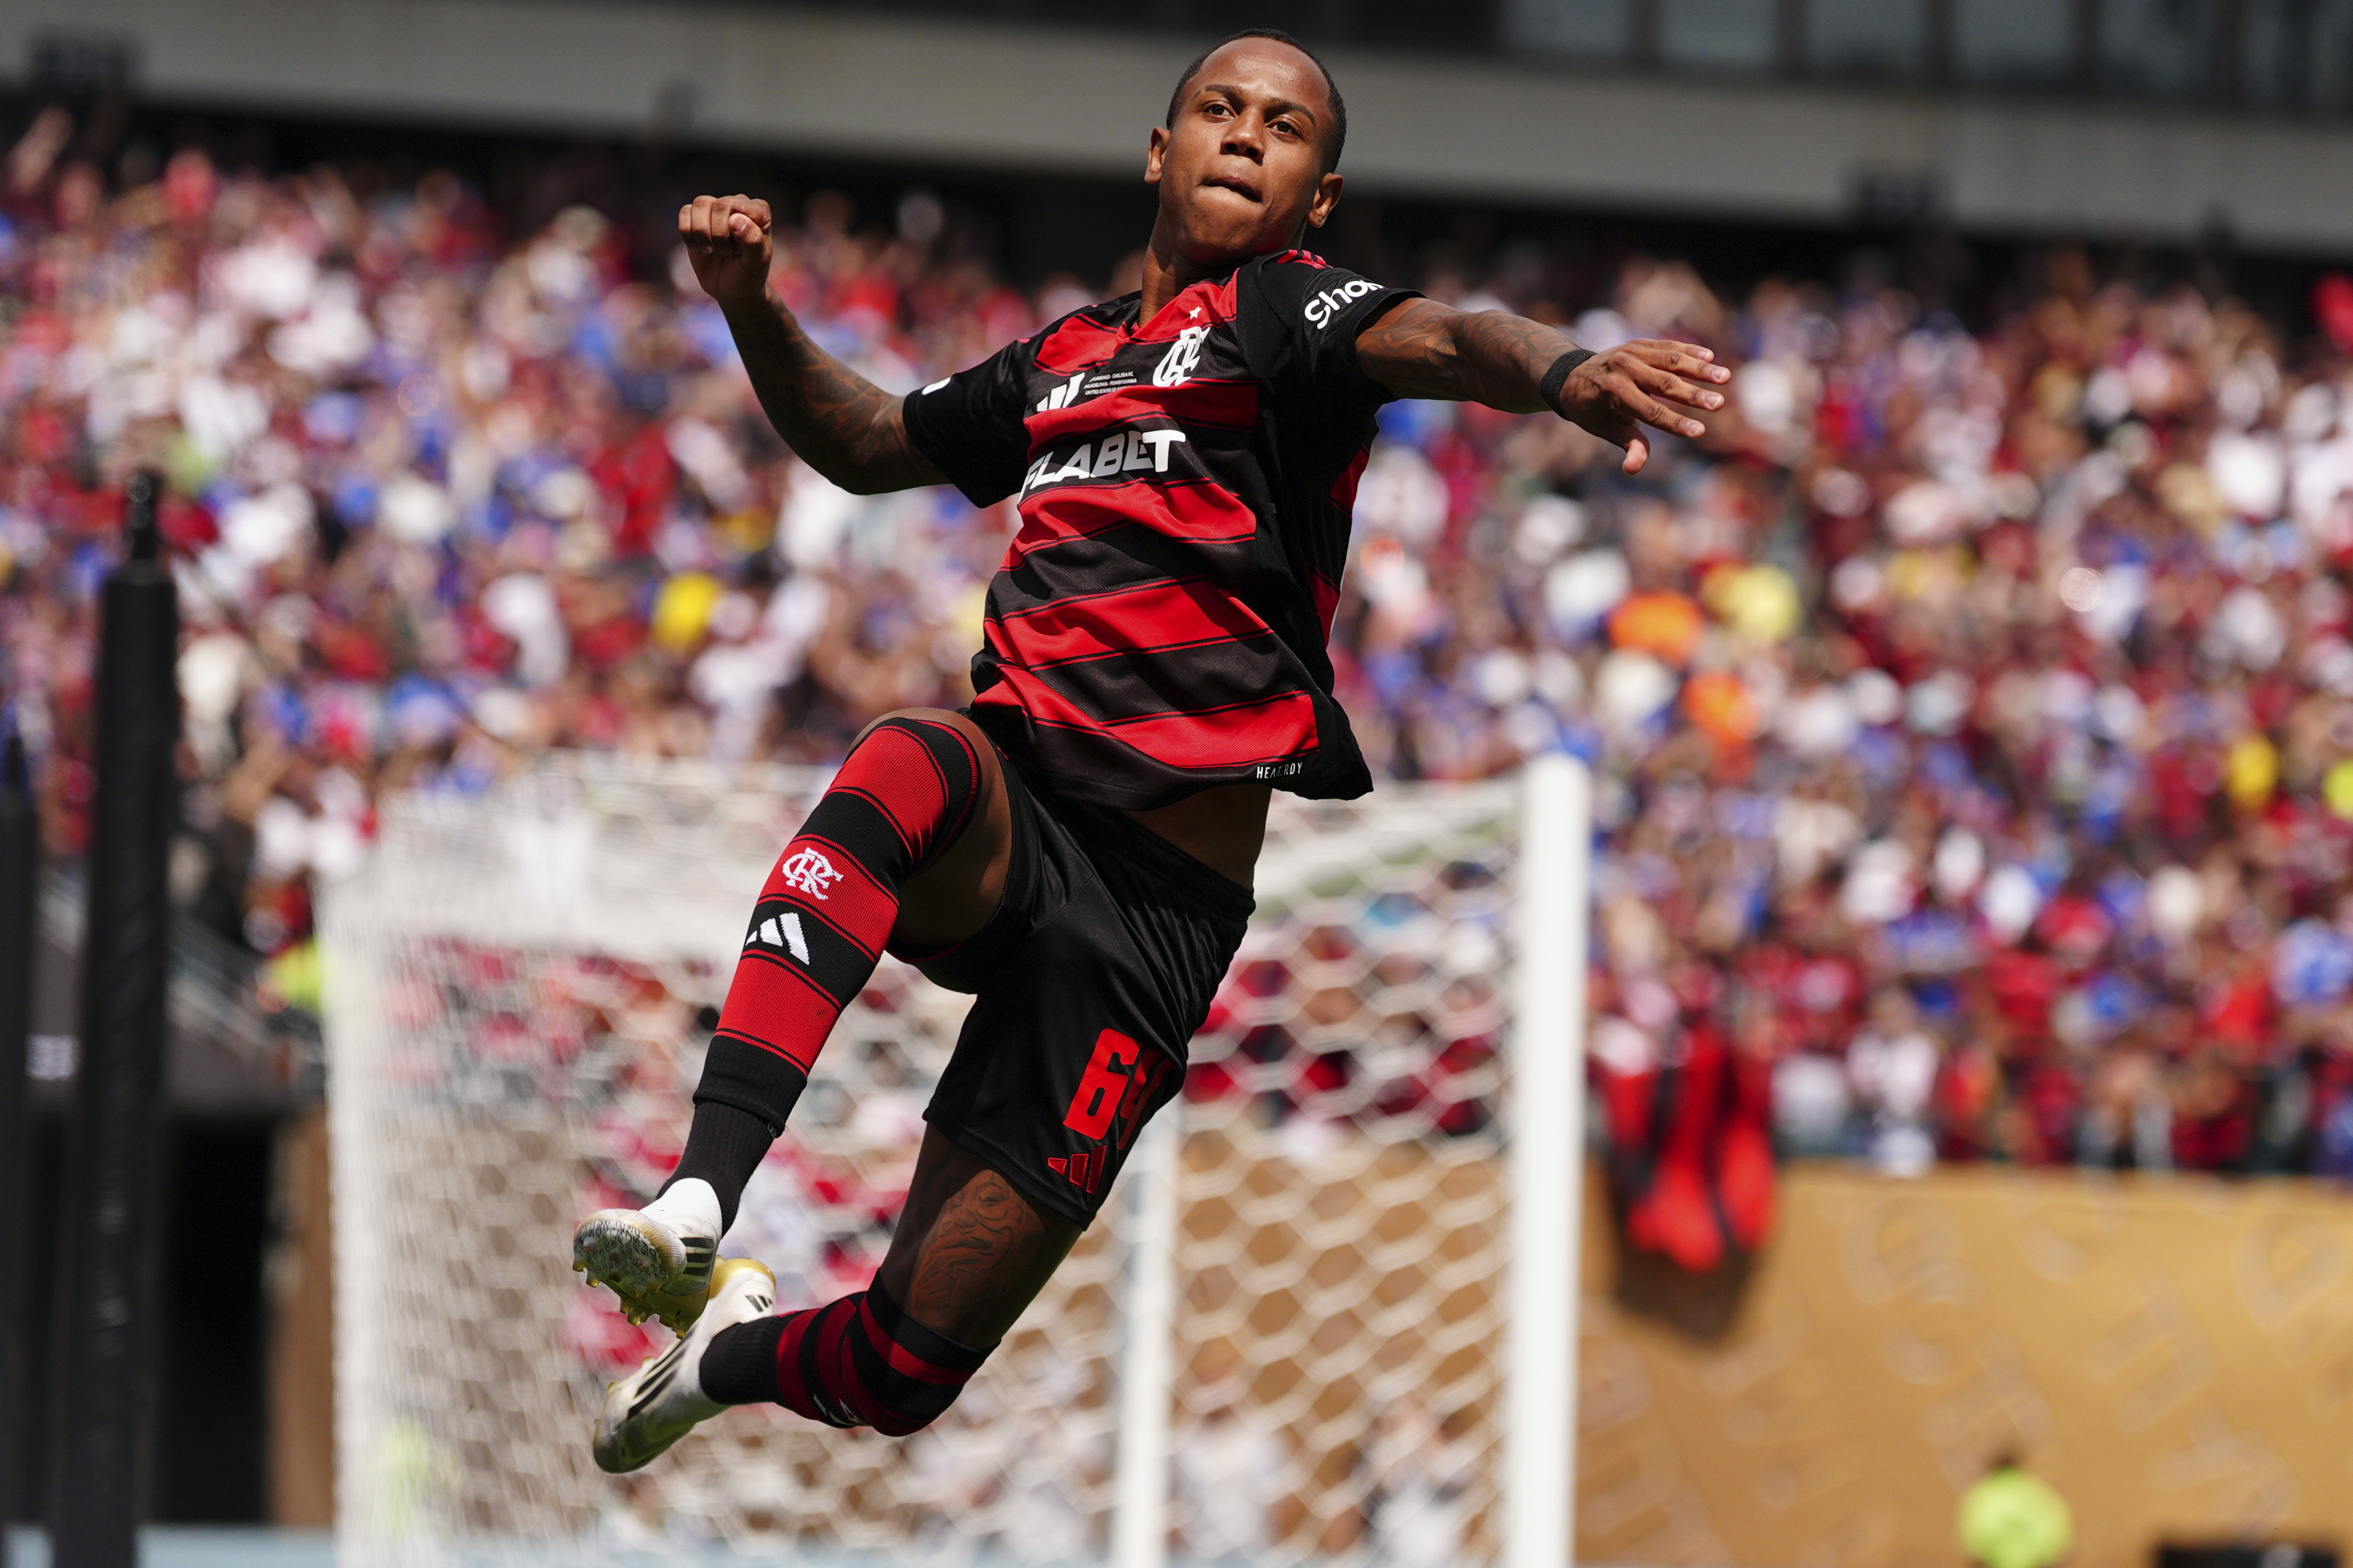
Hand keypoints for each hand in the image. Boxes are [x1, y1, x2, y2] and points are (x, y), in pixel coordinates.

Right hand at [678, 194, 774, 311]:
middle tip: (726, 253)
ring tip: (710, 250)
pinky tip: (697, 247)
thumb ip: (752, 241)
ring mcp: (716, 209)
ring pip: (700, 204)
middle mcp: (737, 205)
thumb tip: (735, 219)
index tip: (740, 250)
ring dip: (702, 232)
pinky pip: (685, 212)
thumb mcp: (756, 264)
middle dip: (719, 234)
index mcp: (759, 212)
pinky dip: (687, 232)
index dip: (735, 230)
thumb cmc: (748, 274)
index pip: (742, 206)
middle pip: (719, 205)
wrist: (730, 289)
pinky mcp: (696, 218)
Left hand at [1555, 339, 1728, 474]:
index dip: (1675, 424)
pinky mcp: (1639, 344)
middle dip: (1693, 396)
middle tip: (1718, 405)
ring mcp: (1631, 352)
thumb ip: (1627, 444)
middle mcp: (1622, 369)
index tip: (1700, 432)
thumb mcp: (1605, 430)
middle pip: (1665, 384)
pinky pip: (1668, 346)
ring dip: (1700, 369)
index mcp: (1613, 393)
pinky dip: (1689, 351)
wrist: (1571, 376)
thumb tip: (1633, 469)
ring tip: (1725, 377)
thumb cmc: (1593, 410)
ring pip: (1672, 361)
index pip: (1650, 412)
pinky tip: (1710, 358)